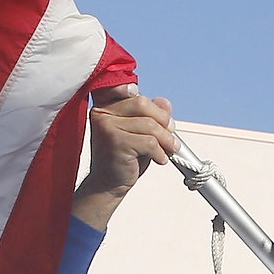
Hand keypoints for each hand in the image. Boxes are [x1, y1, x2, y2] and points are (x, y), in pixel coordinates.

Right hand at [75, 91, 175, 227]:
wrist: (107, 184)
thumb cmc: (122, 157)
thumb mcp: (138, 132)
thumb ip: (150, 115)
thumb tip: (164, 102)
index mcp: (104, 106)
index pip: (122, 88)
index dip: (132, 89)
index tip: (143, 97)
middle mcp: (102, 113)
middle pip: (142, 103)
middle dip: (163, 120)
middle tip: (171, 133)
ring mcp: (107, 127)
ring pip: (150, 125)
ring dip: (166, 140)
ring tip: (169, 149)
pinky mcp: (116, 142)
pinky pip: (149, 142)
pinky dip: (160, 153)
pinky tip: (159, 159)